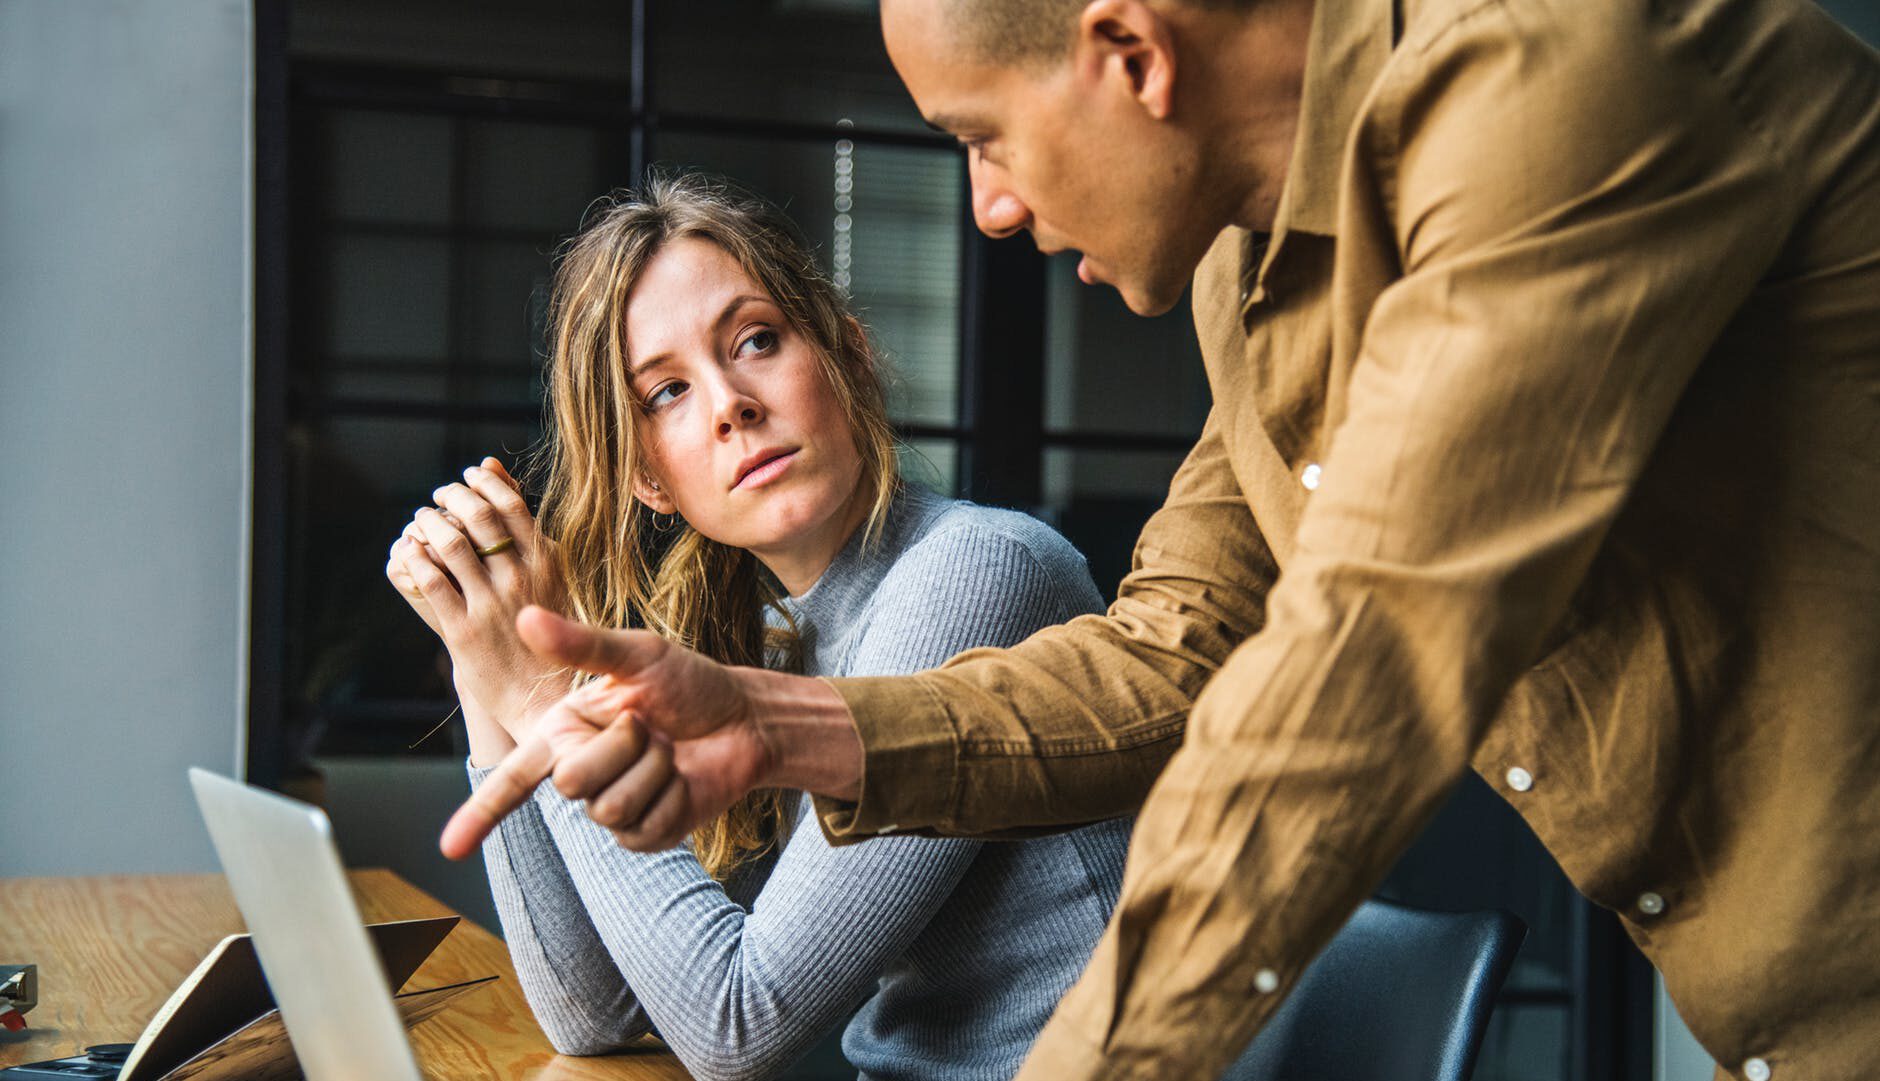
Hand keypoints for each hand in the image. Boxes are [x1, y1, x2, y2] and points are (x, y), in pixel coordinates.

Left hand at [385, 457, 568, 739]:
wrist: (545, 695)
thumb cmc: (550, 632)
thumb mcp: (551, 577)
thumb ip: (527, 532)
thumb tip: (500, 476)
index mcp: (547, 564)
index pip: (512, 505)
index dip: (484, 483)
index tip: (468, 475)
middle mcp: (521, 580)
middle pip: (479, 517)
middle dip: (453, 496)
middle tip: (440, 494)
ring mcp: (491, 605)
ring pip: (452, 545)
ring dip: (429, 523)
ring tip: (421, 518)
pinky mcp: (463, 632)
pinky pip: (432, 582)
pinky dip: (415, 559)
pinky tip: (410, 551)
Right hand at [440, 606, 781, 858]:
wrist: (744, 719)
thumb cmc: (690, 683)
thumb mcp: (639, 655)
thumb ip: (582, 644)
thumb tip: (524, 617)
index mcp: (564, 731)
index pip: (513, 778)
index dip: (479, 814)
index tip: (448, 848)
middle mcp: (580, 771)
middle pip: (571, 782)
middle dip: (621, 746)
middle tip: (649, 724)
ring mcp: (612, 808)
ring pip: (610, 807)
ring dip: (653, 770)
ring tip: (669, 748)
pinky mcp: (645, 834)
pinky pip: (644, 828)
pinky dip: (672, 797)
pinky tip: (683, 778)